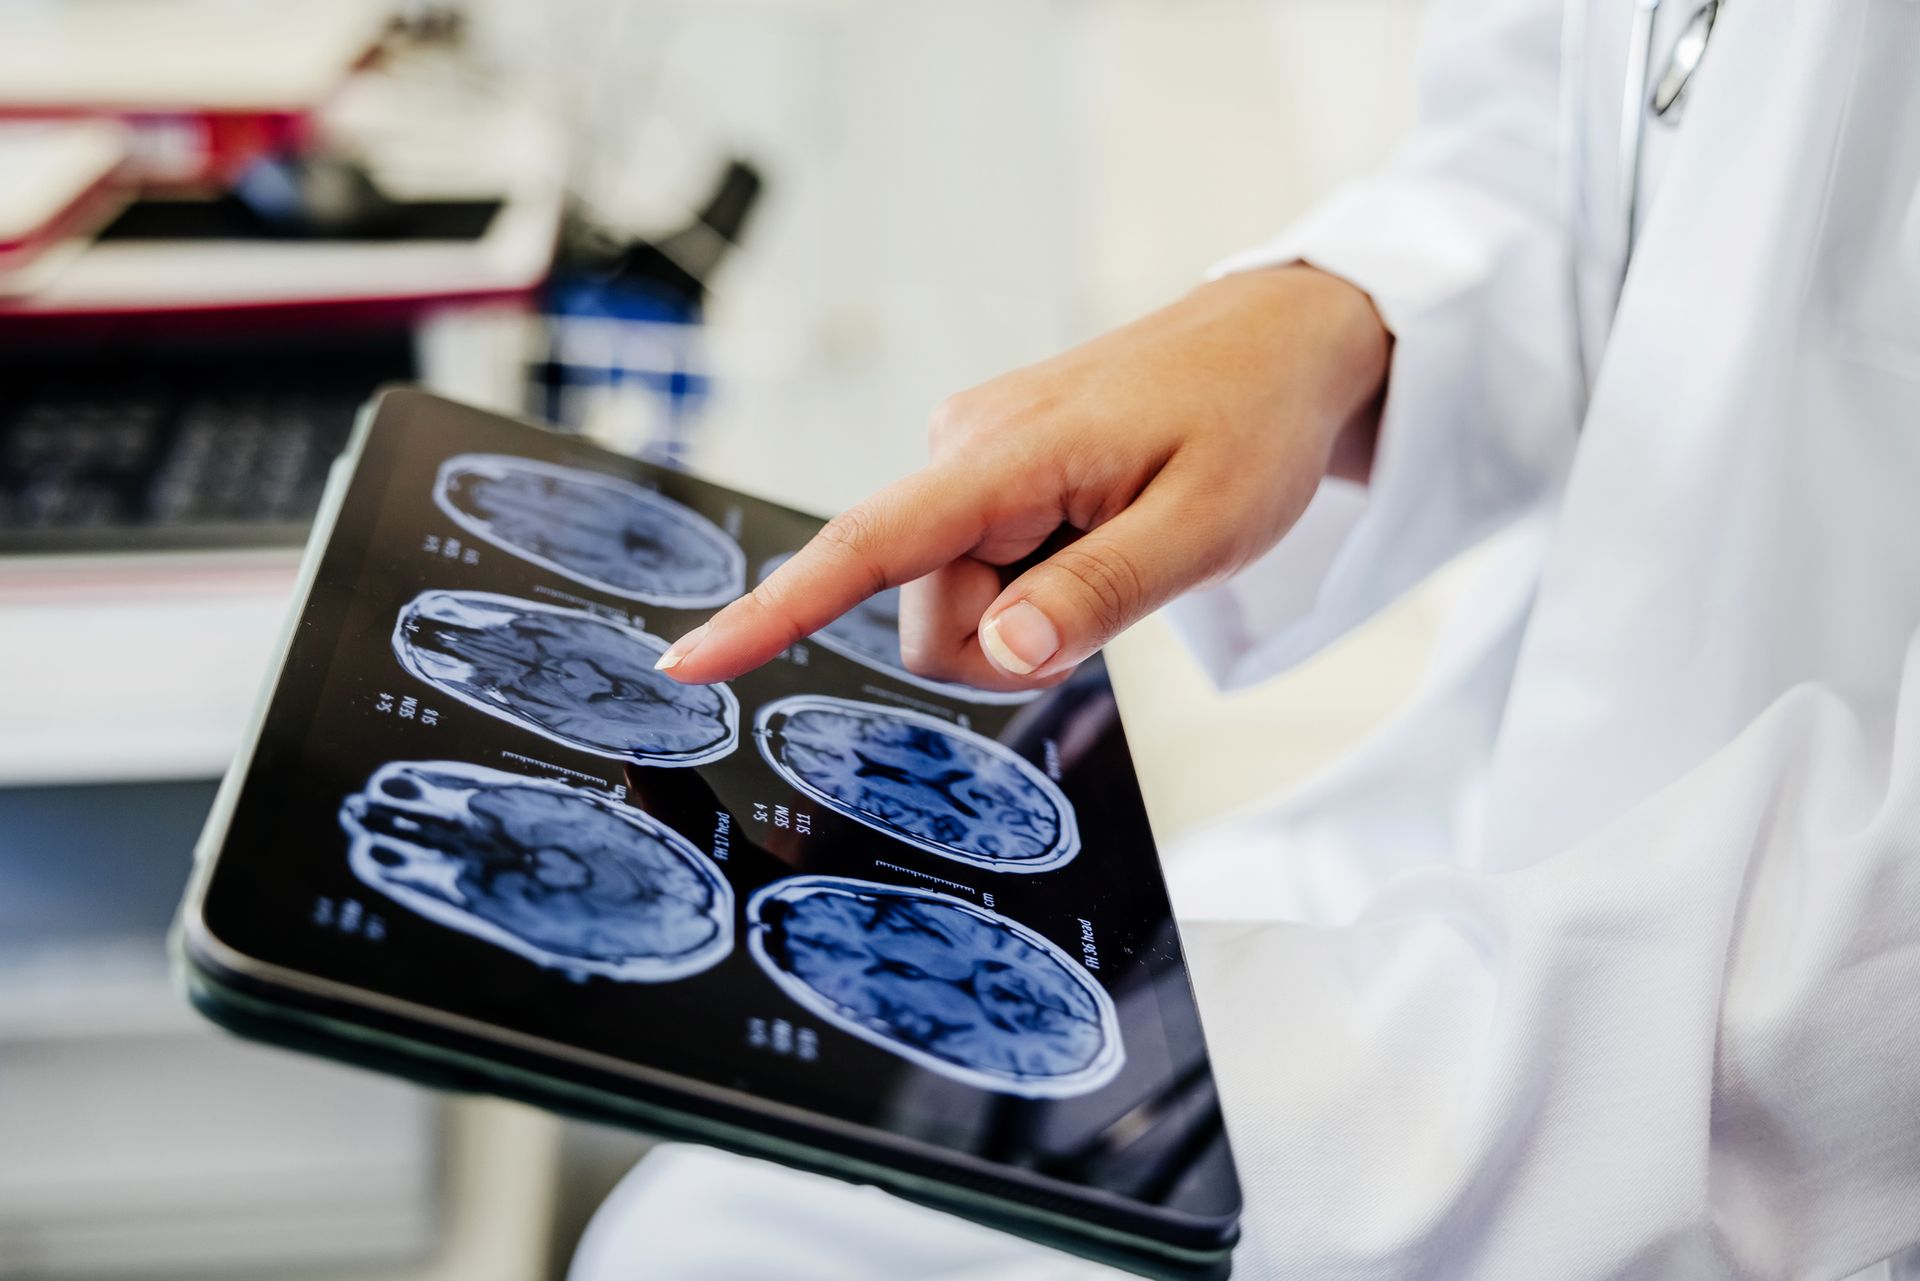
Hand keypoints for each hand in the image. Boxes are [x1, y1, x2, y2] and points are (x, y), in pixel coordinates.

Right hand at [655, 264, 1389, 691]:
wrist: (1282, 342)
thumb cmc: (1253, 423)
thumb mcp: (1207, 527)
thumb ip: (1099, 594)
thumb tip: (998, 652)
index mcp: (1006, 453)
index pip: (867, 545)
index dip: (774, 613)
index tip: (690, 662)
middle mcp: (965, 446)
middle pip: (927, 617)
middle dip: (1008, 644)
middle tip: (1113, 597)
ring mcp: (973, 459)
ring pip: (952, 604)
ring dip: (1030, 614)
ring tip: (1117, 549)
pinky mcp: (990, 473)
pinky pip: (979, 571)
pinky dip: (1035, 584)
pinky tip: (1095, 535)